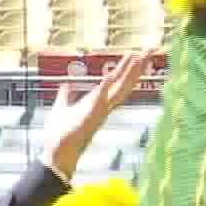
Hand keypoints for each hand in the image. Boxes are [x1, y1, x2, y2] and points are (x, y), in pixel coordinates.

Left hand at [39, 50, 152, 179]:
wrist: (56, 155)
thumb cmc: (60, 135)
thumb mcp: (62, 108)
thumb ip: (66, 95)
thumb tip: (66, 84)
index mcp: (98, 102)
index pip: (117, 82)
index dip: (127, 69)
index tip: (136, 54)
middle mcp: (103, 106)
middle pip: (124, 83)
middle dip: (137, 67)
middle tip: (149, 50)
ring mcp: (99, 111)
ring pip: (118, 89)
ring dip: (128, 73)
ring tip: (139, 56)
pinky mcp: (89, 117)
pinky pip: (98, 100)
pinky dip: (104, 88)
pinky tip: (110, 75)